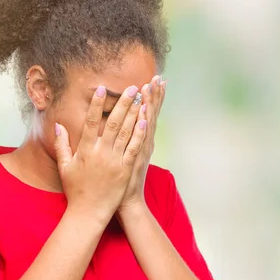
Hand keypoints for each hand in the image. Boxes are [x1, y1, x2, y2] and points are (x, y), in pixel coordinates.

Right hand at [54, 85, 146, 221]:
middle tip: (131, 87)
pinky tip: (145, 120)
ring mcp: (114, 161)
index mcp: (85, 150)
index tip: (102, 89)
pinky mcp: (125, 169)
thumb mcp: (64, 167)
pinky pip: (134, 148)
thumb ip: (62, 144)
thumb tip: (58, 125)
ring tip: (141, 98)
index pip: (91, 122)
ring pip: (126, 133)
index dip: (97, 104)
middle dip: (123, 103)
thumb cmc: (75, 190)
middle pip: (113, 123)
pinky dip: (139, 134)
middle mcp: (100, 153)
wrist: (88, 213)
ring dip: (134, 113)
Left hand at [119, 75, 165, 210]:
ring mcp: (142, 149)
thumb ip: (123, 140)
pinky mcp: (137, 158)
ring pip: (148, 122)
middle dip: (154, 95)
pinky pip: (141, 138)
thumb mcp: (125, 156)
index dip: (152, 97)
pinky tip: (146, 112)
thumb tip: (121, 125)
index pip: (148, 113)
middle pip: (151, 113)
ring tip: (153, 86)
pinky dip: (144, 126)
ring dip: (151, 104)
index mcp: (141, 140)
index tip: (154, 80)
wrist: (127, 202)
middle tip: (159, 77)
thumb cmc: (121, 181)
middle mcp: (145, 142)